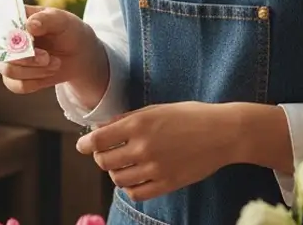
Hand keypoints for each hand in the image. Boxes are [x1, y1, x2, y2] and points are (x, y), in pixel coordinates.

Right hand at [0, 5, 108, 106]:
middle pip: (3, 52)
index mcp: (16, 18)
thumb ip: (46, 20)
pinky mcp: (18, 77)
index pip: (1, 24)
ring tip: (54, 63)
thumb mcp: (62, 20)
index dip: (9, 34)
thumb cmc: (68, 30)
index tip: (28, 40)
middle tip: (47, 57)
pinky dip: (35, 82)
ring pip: (9, 71)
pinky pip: (17, 86)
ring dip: (34, 70)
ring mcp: (12, 59)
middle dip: (27, 58)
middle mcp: (9, 39)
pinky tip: (48, 72)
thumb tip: (29, 25)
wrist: (79, 53)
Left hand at [76, 102, 235, 200]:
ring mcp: (155, 168)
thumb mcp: (154, 109)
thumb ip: (127, 119)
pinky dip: (130, 187)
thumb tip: (102, 128)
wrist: (220, 133)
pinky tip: (135, 178)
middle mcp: (143, 147)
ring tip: (122, 164)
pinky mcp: (167, 184)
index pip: (99, 139)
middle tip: (106, 152)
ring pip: (119, 179)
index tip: (81, 145)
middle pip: (105, 161)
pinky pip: (137, 193)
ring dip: (115, 172)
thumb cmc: (188, 115)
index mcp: (138, 124)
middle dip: (100, 157)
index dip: (86, 143)